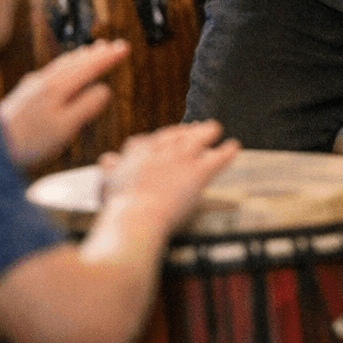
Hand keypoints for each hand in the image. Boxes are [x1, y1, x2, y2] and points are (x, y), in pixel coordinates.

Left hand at [0, 39, 129, 168]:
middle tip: (114, 46)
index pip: (89, 67)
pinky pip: (51, 71)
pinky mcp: (23, 93)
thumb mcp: (64, 128)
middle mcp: (44, 81)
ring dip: (79, 57)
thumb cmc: (28, 142)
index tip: (124, 48)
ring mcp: (32, 86)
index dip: (108, 58)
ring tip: (90, 51)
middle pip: (75, 62)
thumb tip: (103, 89)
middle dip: (96, 54)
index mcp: (57, 88)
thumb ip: (86, 107)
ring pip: (61, 65)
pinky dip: (64, 65)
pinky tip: (60, 70)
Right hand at [98, 120, 240, 233]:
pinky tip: (235, 146)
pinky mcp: (198, 172)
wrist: (136, 216)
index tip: (170, 135)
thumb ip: (111, 169)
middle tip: (195, 126)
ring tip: (216, 128)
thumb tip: (106, 158)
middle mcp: (162, 150)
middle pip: (178, 134)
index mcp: (138, 152)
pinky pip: (218, 158)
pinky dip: (228, 152)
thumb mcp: (107, 183)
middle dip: (187, 130)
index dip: (163, 137)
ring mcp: (181, 158)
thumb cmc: (118, 207)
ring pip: (199, 137)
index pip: (153, 139)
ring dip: (208, 131)